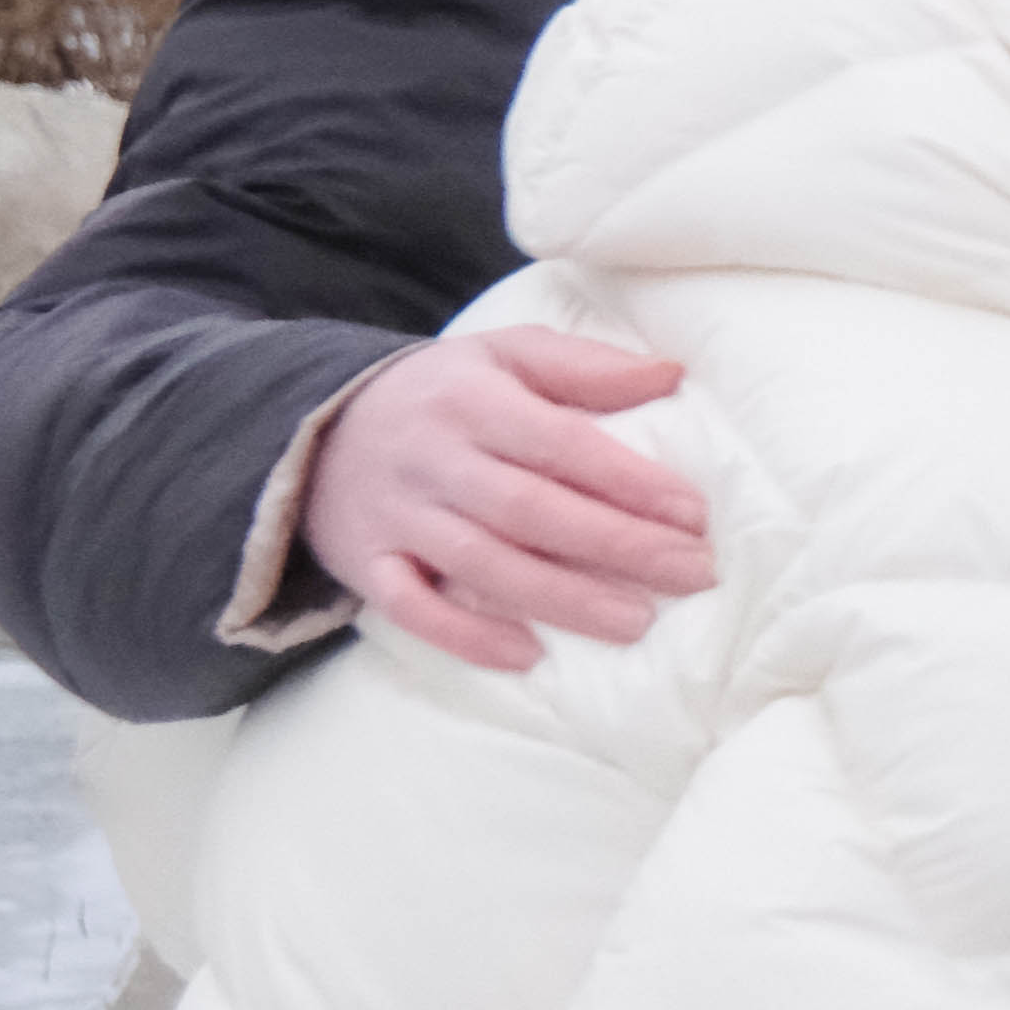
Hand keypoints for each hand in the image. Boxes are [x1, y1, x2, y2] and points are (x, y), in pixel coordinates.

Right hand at [299, 331, 712, 673]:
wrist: (316, 428)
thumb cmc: (442, 394)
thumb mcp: (504, 354)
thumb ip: (583, 366)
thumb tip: (670, 376)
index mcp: (472, 399)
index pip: (560, 442)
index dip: (628, 480)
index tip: (693, 514)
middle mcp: (433, 460)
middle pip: (530, 510)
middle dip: (616, 546)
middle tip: (692, 574)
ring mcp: (398, 518)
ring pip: (481, 564)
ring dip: (561, 598)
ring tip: (636, 622)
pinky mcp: (368, 566)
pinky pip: (412, 608)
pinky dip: (466, 636)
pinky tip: (528, 655)